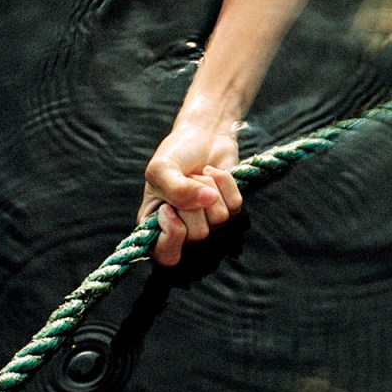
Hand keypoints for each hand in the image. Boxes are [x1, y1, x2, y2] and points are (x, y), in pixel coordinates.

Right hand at [139, 115, 243, 266]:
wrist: (201, 134)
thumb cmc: (175, 154)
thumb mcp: (161, 169)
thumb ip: (176, 190)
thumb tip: (207, 200)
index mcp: (156, 226)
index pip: (166, 256)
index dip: (172, 236)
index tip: (169, 209)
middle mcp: (183, 230)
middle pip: (198, 235)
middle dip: (192, 202)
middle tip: (184, 181)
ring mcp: (209, 222)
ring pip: (219, 220)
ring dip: (209, 188)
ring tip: (198, 176)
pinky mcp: (230, 209)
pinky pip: (235, 205)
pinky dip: (225, 183)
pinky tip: (213, 173)